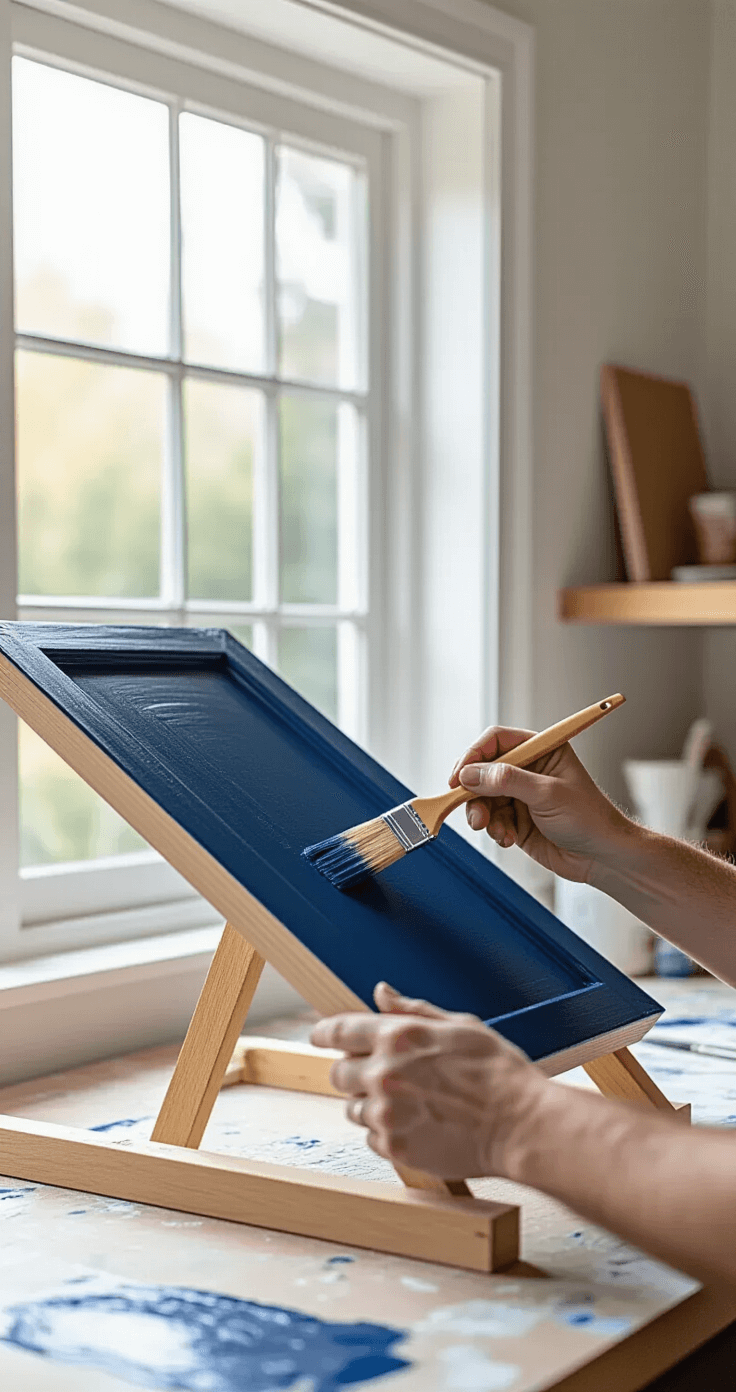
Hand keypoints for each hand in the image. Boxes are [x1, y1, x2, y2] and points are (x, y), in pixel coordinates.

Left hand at [310, 982, 544, 1179]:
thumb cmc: (497, 1072)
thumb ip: (411, 1010)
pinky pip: (372, 1138)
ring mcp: (387, 1114)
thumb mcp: (458, 1025)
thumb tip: (380, 993)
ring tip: (410, 1103)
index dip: (324, 1033)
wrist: (522, 1124)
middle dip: (353, 1071)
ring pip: (353, 1109)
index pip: (338, 1031)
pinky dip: (388, 1131)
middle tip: (383, 1074)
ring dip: (371, 1104)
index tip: (320, 1036)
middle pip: (338, 1073)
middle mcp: (384, 1074)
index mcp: (397, 1037)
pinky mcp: (396, 1147)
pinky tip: (418, 1123)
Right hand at [449, 725, 631, 882]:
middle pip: (483, 770)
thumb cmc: (589, 818)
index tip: (459, 776)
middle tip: (472, 811)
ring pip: (482, 798)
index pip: (497, 741)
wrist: (602, 858)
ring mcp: (520, 795)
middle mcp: (528, 769)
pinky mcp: (516, 819)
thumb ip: (507, 781)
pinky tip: (509, 838)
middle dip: (474, 792)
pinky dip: (494, 830)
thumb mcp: (547, 795)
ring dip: (482, 815)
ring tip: (495, 830)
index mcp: (541, 750)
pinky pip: (491, 819)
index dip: (474, 755)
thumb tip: (470, 774)